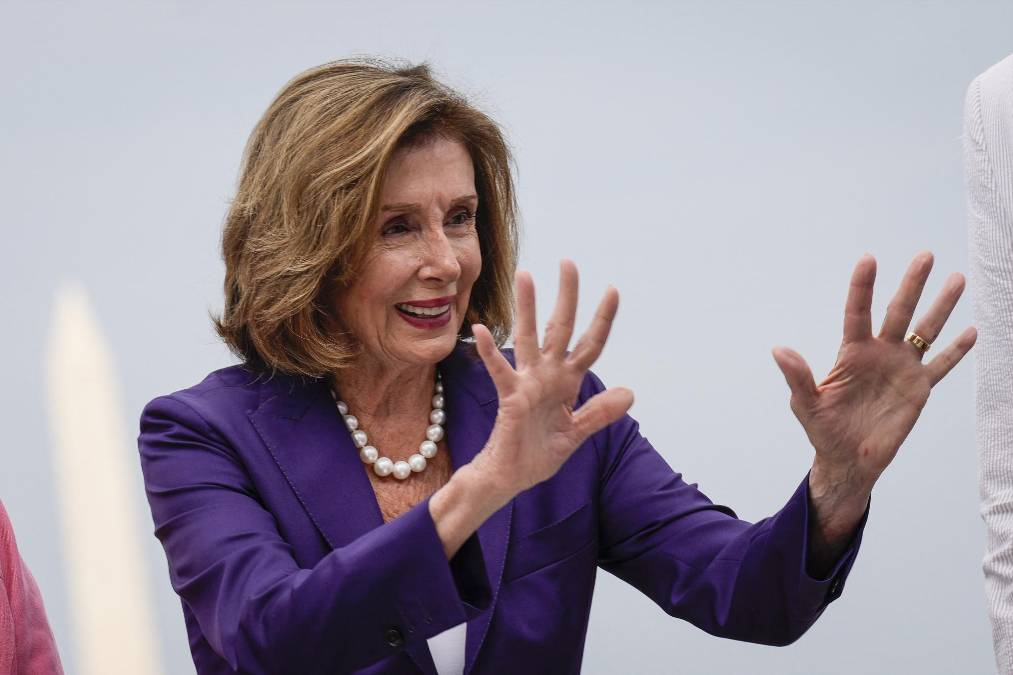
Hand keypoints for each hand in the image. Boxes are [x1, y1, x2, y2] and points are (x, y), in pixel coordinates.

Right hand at [470, 260, 634, 497]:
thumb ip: (599, 412)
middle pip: (560, 328)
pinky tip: (480, 330)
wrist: (511, 478)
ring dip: (527, 308)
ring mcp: (528, 384)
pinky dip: (490, 352)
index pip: (589, 344)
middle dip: (566, 296)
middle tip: (568, 262)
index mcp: (567, 382)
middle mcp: (548, 375)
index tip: (613, 289)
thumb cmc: (538, 455)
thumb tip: (629, 392)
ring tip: (524, 275)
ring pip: (529, 338)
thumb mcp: (576, 433)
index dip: (602, 319)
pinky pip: (500, 371)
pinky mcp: (511, 398)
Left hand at [773, 252, 975, 561]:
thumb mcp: (807, 404)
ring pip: (926, 331)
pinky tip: (971, 331)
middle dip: (912, 284)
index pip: (857, 312)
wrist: (848, 459)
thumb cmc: (823, 429)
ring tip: (956, 278)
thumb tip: (778, 349)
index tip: (869, 259)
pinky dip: (956, 351)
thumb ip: (798, 377)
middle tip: (925, 255)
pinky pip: (940, 366)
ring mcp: (901, 368)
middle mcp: (879, 353)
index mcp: (852, 353)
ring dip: (941, 307)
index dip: (862, 286)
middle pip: (898, 312)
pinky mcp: (919, 389)